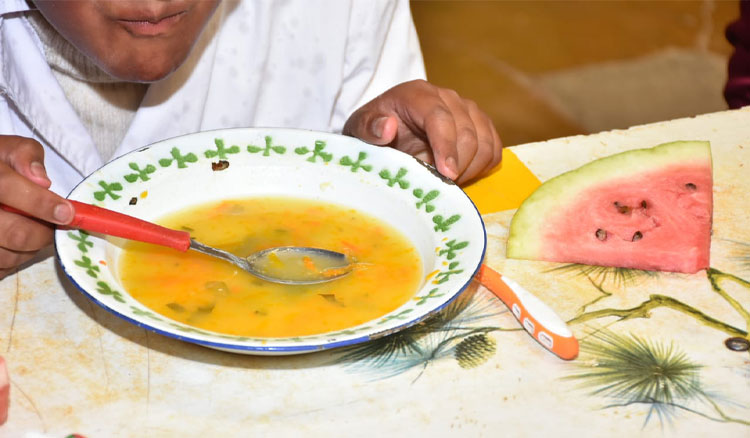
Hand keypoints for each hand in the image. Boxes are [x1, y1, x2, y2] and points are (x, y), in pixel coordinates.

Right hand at [0, 136, 73, 278]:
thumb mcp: (5, 149)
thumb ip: (25, 155)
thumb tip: (42, 180)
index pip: (8, 188)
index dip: (40, 203)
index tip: (67, 213)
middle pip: (16, 233)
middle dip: (44, 232)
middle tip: (56, 225)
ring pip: (9, 256)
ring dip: (30, 248)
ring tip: (31, 229)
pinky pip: (1, 268)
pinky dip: (14, 259)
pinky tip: (13, 242)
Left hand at [343, 79, 501, 184]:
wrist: (386, 130)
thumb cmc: (373, 130)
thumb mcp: (359, 129)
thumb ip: (368, 128)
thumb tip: (388, 127)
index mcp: (417, 94)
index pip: (440, 117)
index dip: (446, 147)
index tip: (447, 175)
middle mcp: (446, 97)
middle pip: (467, 133)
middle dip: (457, 166)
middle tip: (439, 186)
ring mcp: (467, 110)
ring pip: (485, 142)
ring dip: (470, 169)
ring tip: (446, 182)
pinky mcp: (480, 125)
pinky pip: (494, 148)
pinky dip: (483, 167)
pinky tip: (462, 175)